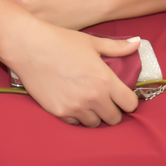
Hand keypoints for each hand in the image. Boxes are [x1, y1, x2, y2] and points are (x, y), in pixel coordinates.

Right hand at [7, 26, 139, 126]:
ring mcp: (76, 107)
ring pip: (95, 124)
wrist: (29, 46)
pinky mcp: (60, 112)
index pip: (130, 104)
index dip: (128, 101)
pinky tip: (71, 101)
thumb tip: (137, 43)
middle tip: (103, 100)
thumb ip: (116, 47)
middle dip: (112, 110)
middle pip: (115, 119)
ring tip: (86, 101)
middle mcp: (94, 97)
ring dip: (94, 115)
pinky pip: (75, 123)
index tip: (121, 96)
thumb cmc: (61, 41)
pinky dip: (76, 115)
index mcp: (105, 80)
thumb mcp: (91, 42)